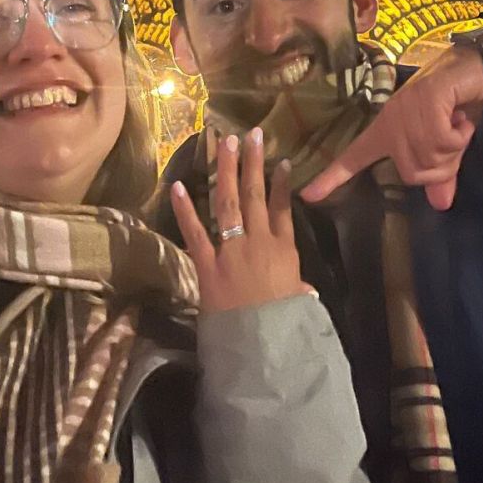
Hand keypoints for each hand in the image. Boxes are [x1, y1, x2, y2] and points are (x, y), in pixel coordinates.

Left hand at [171, 128, 310, 313]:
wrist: (260, 349)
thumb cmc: (282, 328)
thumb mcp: (298, 305)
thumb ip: (299, 292)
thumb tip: (304, 290)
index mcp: (283, 250)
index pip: (283, 208)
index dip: (281, 183)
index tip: (281, 160)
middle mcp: (258, 242)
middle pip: (255, 195)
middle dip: (252, 162)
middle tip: (250, 134)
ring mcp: (231, 250)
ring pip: (228, 203)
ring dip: (226, 171)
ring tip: (225, 142)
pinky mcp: (207, 265)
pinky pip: (194, 232)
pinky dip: (185, 209)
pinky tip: (178, 185)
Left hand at [300, 44, 482, 210]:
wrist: (474, 68)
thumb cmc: (455, 105)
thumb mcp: (447, 143)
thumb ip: (442, 172)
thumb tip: (441, 204)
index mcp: (386, 130)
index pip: (354, 158)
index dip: (332, 177)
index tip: (308, 196)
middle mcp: (390, 122)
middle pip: (413, 174)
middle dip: (441, 165)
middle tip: (451, 140)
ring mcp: (405, 110)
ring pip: (430, 159)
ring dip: (453, 147)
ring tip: (456, 124)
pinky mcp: (425, 101)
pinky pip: (444, 141)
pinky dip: (460, 135)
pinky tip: (461, 117)